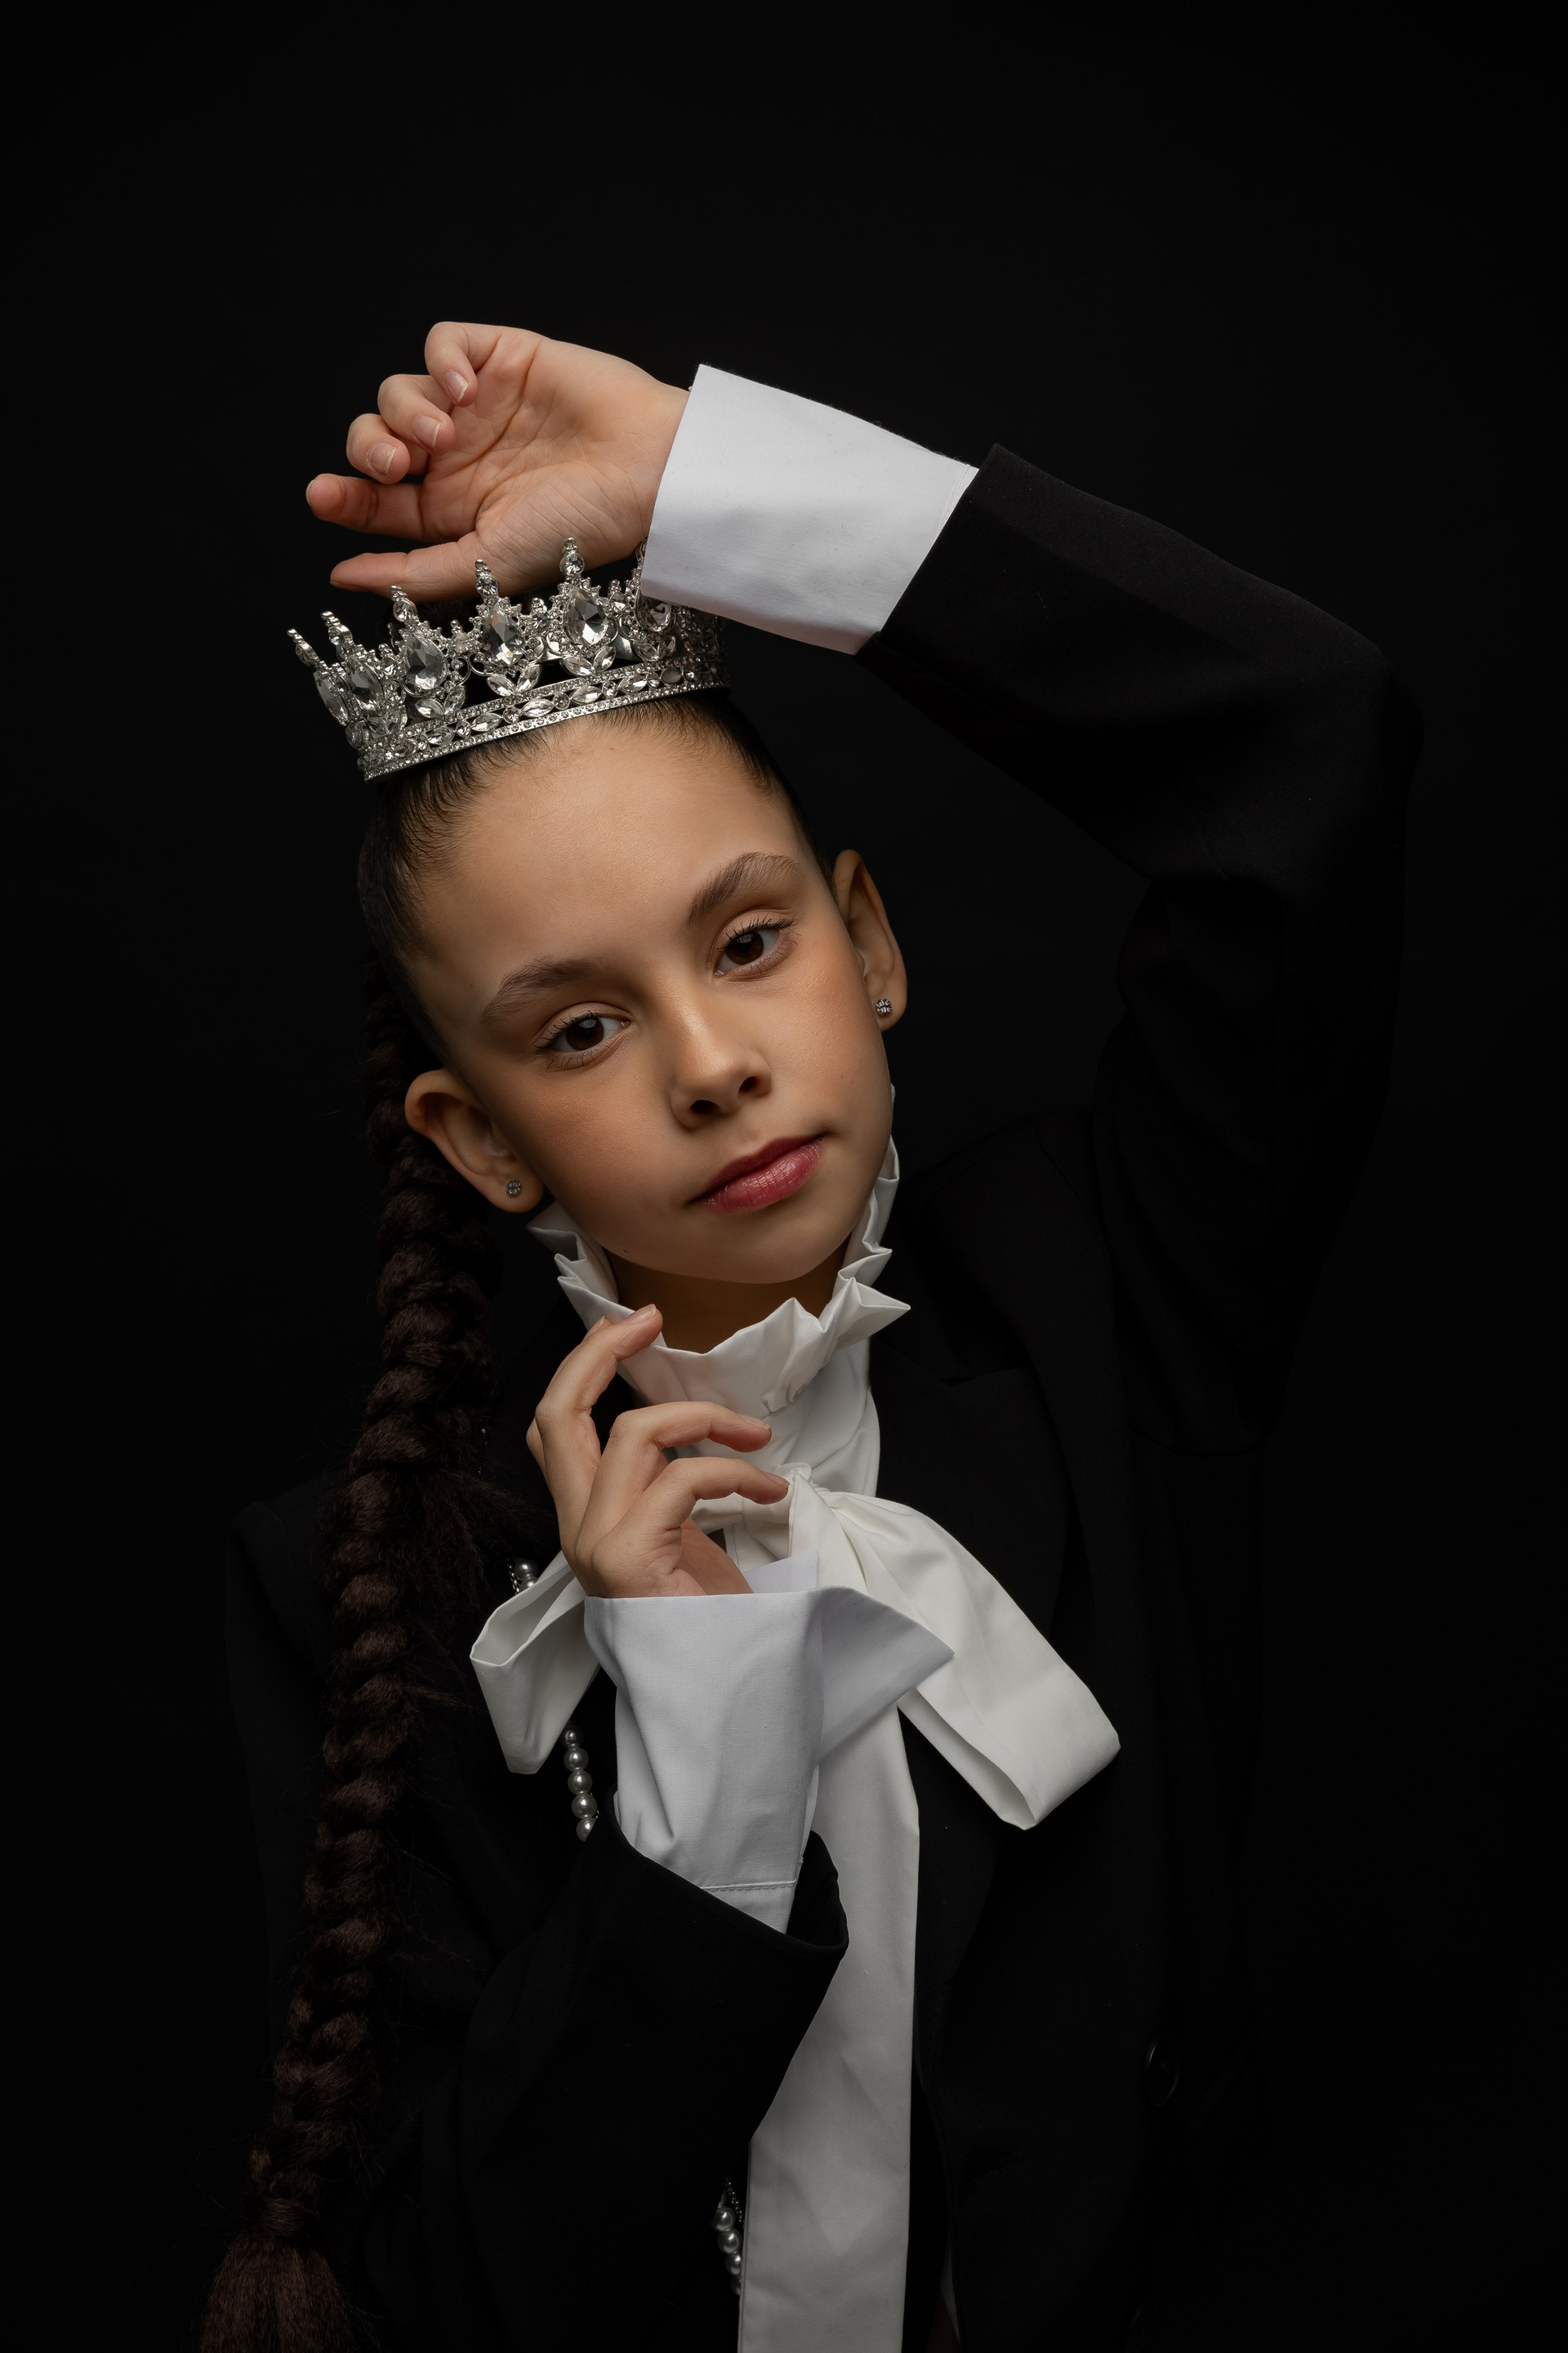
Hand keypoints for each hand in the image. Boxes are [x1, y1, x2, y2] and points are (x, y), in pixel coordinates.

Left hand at [306, 322, 687, 601]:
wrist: (646, 472)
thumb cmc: (579, 527)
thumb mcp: (488, 564)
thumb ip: (414, 572)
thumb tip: (341, 576)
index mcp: (453, 509)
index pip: (376, 501)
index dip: (344, 497)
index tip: (324, 496)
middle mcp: (459, 457)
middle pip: (375, 439)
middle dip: (370, 449)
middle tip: (397, 465)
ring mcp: (478, 405)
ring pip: (399, 390)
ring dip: (405, 410)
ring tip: (445, 432)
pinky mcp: (502, 357)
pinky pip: (442, 343)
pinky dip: (440, 361)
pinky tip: (466, 391)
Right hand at [526, 1307, 785, 1598]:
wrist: (724, 1697)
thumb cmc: (713, 1625)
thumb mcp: (686, 1541)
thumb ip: (669, 1490)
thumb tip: (694, 1433)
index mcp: (586, 1522)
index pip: (552, 1432)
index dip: (581, 1369)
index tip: (627, 1329)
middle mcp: (578, 1530)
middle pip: (558, 1413)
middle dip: (601, 1353)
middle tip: (651, 1321)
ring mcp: (598, 1545)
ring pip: (634, 1434)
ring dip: (708, 1420)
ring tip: (758, 1441)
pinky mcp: (631, 1560)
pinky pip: (682, 1480)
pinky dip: (734, 1473)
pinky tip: (769, 1492)